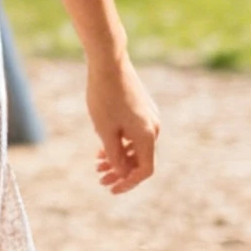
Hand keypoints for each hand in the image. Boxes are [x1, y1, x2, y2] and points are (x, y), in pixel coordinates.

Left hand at [86, 54, 158, 193]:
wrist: (109, 62)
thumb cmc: (104, 96)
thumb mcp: (105, 131)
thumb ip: (115, 155)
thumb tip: (122, 172)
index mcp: (147, 135)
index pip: (144, 170)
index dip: (129, 183)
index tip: (111, 189)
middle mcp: (153, 128)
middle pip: (140, 160)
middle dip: (121, 172)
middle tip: (100, 180)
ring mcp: (149, 117)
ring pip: (136, 147)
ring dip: (119, 159)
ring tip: (97, 165)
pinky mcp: (143, 109)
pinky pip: (135, 134)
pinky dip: (121, 144)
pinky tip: (102, 148)